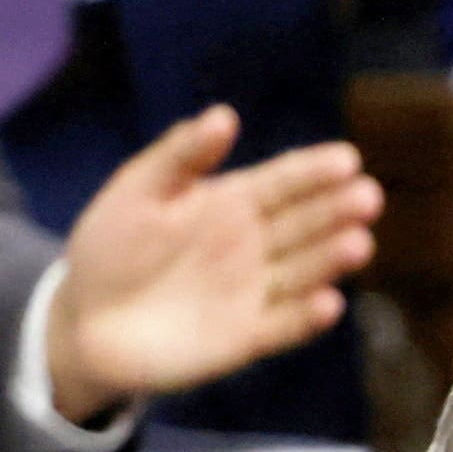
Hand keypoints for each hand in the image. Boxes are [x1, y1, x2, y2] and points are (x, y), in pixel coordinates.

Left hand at [45, 109, 381, 414]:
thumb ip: (180, 156)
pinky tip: (328, 304)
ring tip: (357, 243)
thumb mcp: (137, 190)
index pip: (284, 182)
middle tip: (367, 197)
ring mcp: (254, 291)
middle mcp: (254, 245)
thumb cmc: (109, 248)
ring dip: (331, 259)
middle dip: (337, 210)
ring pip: (303, 272)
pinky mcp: (247, 337)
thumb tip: (225, 115)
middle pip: (305, 224)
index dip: (315, 171)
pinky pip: (283, 325)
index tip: (347, 160)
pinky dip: (306, 317)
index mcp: (233, 203)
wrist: (85, 321)